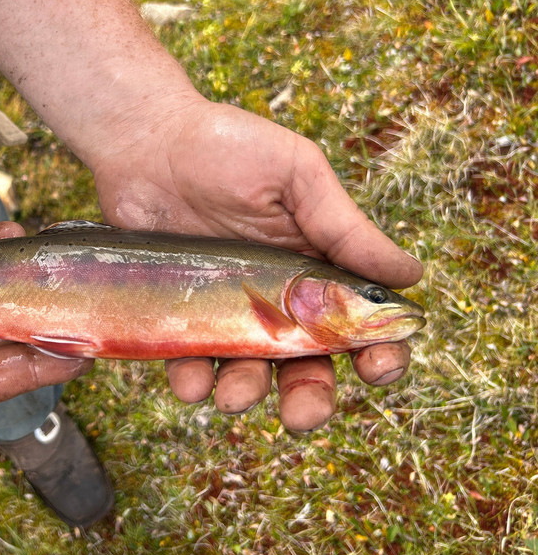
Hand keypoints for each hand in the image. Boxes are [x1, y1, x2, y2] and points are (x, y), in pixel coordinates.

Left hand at [89, 95, 422, 430]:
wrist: (145, 139)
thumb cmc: (226, 145)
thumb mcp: (295, 175)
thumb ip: (344, 228)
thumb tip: (410, 277)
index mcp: (316, 266)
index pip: (358, 323)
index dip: (378, 353)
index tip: (378, 368)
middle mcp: (276, 297)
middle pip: (307, 365)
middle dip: (310, 399)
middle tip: (303, 415)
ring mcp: (226, 309)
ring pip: (249, 373)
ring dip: (248, 394)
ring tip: (235, 396)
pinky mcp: (179, 313)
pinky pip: (190, 361)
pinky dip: (193, 379)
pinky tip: (191, 380)